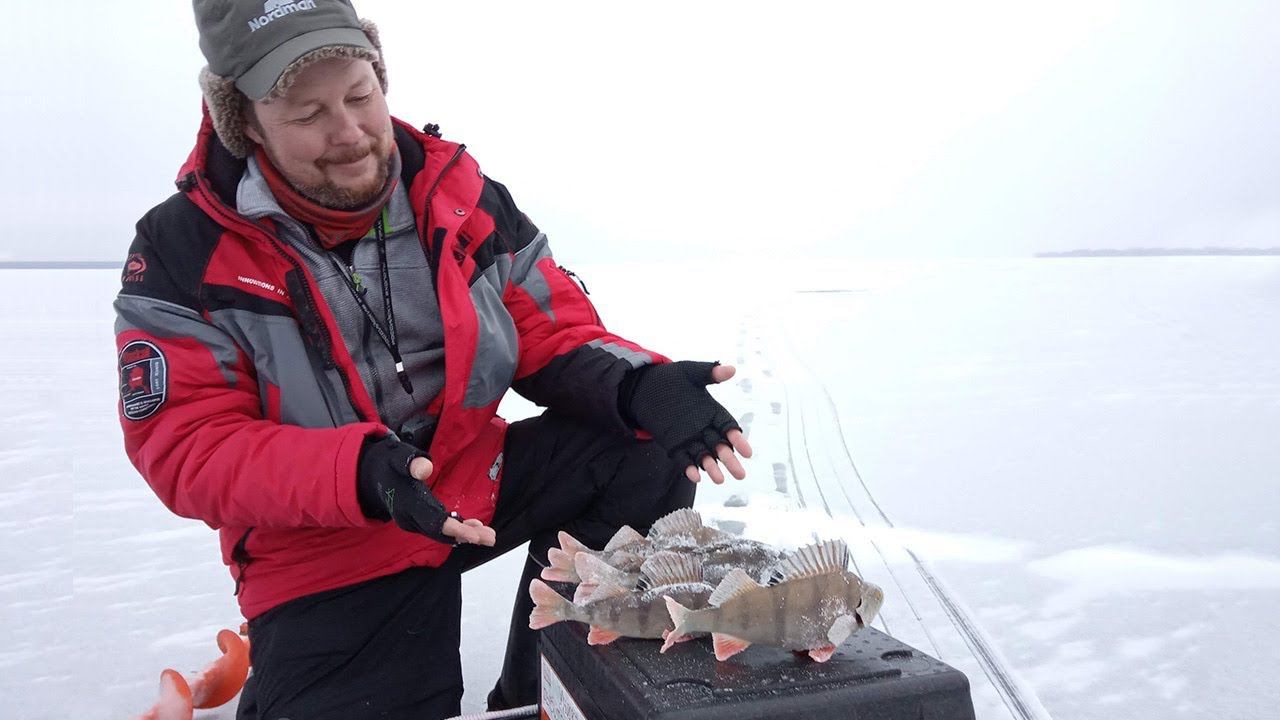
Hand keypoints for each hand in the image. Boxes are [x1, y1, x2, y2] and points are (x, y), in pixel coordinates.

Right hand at [357, 437, 496, 545]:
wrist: (375, 475)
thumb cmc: (391, 464)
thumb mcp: (398, 458)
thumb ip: (411, 462)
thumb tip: (424, 468)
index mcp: (407, 504)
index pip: (432, 521)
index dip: (454, 529)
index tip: (474, 535)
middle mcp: (410, 519)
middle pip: (440, 532)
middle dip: (465, 536)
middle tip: (490, 538)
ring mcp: (414, 523)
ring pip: (442, 533)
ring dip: (466, 536)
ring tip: (489, 536)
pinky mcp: (420, 521)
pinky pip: (440, 529)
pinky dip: (458, 530)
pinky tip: (476, 528)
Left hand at [620, 361, 753, 484]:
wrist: (645, 386)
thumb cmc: (672, 377)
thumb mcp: (691, 372)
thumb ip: (710, 372)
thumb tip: (731, 369)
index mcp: (712, 411)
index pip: (728, 427)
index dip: (738, 439)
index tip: (748, 452)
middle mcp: (703, 427)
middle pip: (720, 446)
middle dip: (729, 459)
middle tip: (740, 474)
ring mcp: (688, 437)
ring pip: (703, 455)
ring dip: (710, 467)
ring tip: (720, 480)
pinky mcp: (673, 444)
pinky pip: (682, 458)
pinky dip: (688, 467)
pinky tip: (695, 476)